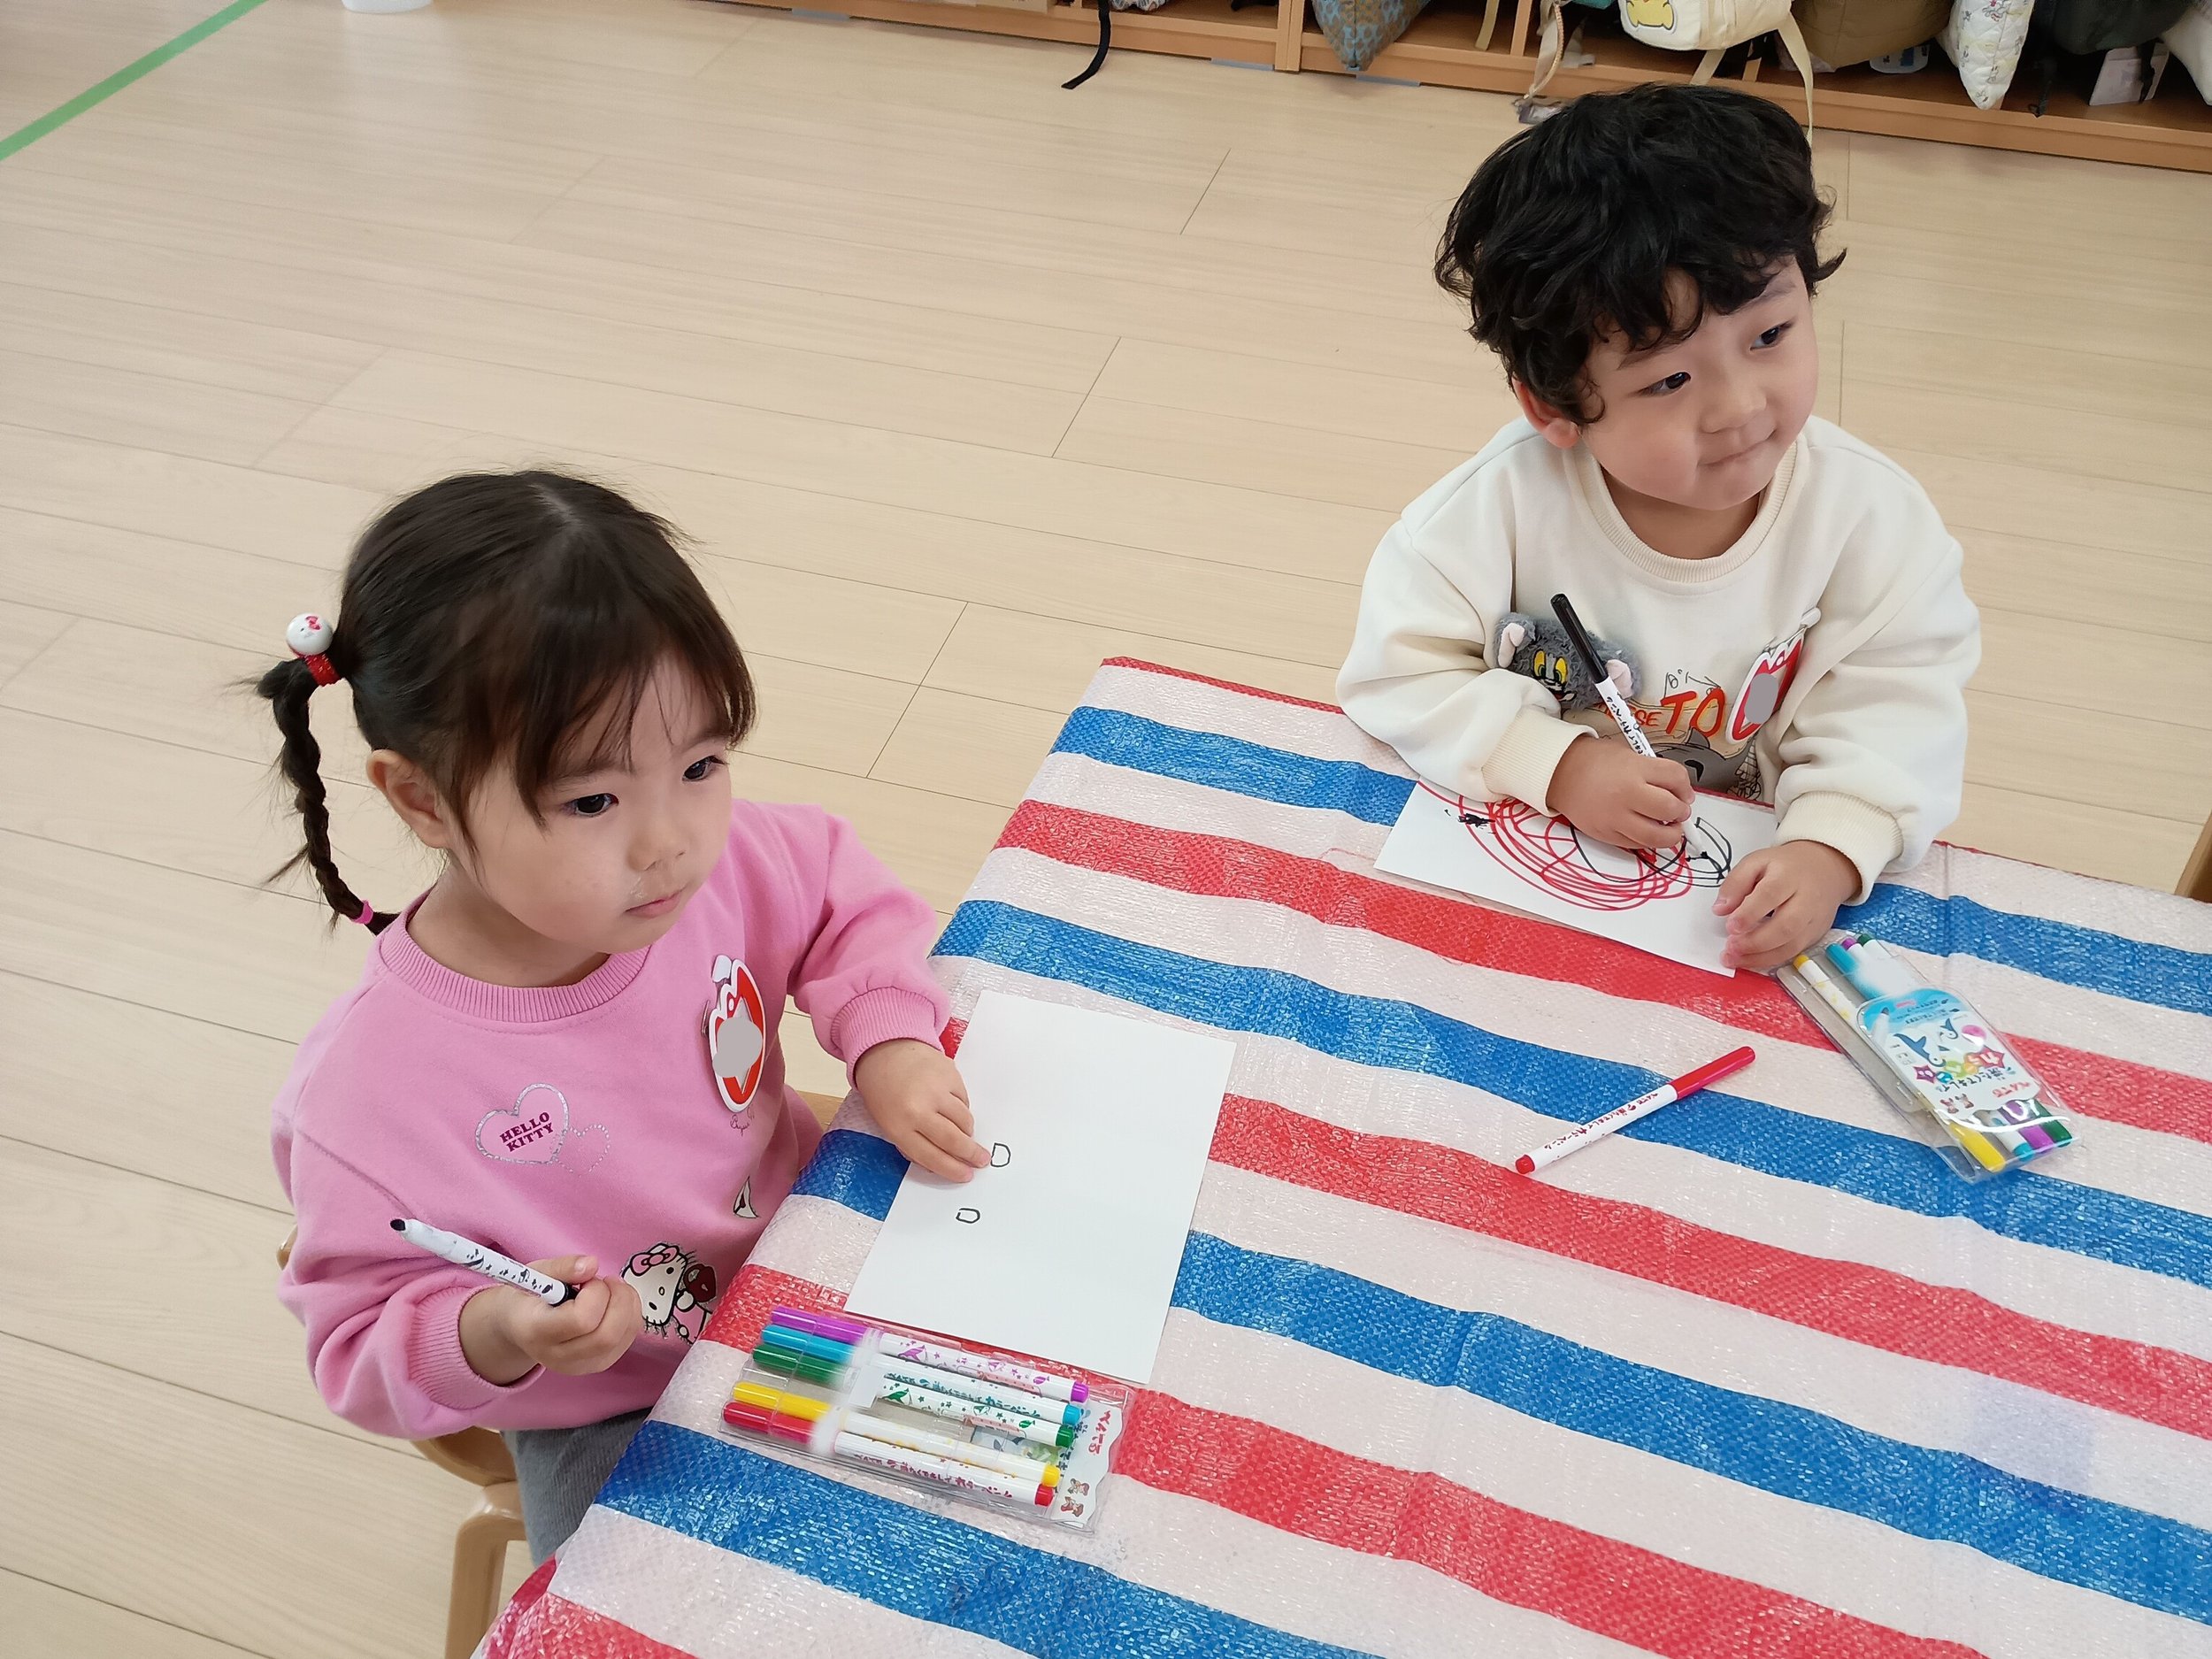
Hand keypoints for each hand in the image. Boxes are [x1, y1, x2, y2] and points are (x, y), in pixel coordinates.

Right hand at [457, 1255, 642, 1384]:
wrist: (517, 1327)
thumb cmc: (528, 1296)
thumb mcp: (535, 1273)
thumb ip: (563, 1267)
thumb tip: (592, 1264)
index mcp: (536, 1332)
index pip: (581, 1320)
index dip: (595, 1293)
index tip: (588, 1280)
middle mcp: (556, 1357)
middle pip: (606, 1336)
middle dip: (619, 1299)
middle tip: (607, 1281)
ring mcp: (577, 1366)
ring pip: (621, 1339)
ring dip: (628, 1305)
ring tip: (612, 1288)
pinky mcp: (595, 1366)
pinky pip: (626, 1342)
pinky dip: (630, 1316)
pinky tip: (615, 1303)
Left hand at [856, 1038, 987, 1181]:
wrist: (886, 1051)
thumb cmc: (884, 1091)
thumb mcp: (887, 1123)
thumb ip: (911, 1143)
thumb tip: (942, 1162)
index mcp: (898, 1126)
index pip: (930, 1155)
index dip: (951, 1169)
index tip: (966, 1175)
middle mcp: (918, 1109)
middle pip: (952, 1139)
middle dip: (970, 1153)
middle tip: (982, 1160)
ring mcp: (935, 1090)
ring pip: (964, 1120)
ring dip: (967, 1131)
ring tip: (965, 1132)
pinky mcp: (949, 1074)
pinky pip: (964, 1100)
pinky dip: (962, 1107)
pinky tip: (951, 1104)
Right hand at [1546, 736, 1694, 850]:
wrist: (1558, 773)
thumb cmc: (1595, 761)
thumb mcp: (1628, 754)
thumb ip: (1654, 771)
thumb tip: (1680, 794)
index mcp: (1633, 768)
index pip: (1675, 778)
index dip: (1686, 787)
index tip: (1684, 792)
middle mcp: (1626, 794)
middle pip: (1670, 809)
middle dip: (1681, 811)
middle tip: (1679, 810)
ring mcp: (1615, 818)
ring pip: (1657, 836)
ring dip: (1671, 834)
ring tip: (1669, 827)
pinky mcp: (1605, 834)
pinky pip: (1636, 844)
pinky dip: (1647, 840)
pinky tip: (1647, 830)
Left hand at [1713, 840, 1858, 970]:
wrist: (1825, 868)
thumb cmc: (1786, 866)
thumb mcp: (1756, 862)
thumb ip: (1736, 882)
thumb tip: (1720, 909)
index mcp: (1788, 876)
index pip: (1770, 895)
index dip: (1749, 913)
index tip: (1730, 926)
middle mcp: (1806, 899)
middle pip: (1785, 925)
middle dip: (1755, 941)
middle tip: (1730, 947)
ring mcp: (1814, 919)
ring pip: (1791, 944)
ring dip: (1761, 956)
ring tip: (1735, 958)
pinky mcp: (1816, 933)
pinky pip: (1794, 952)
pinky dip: (1771, 960)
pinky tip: (1751, 960)